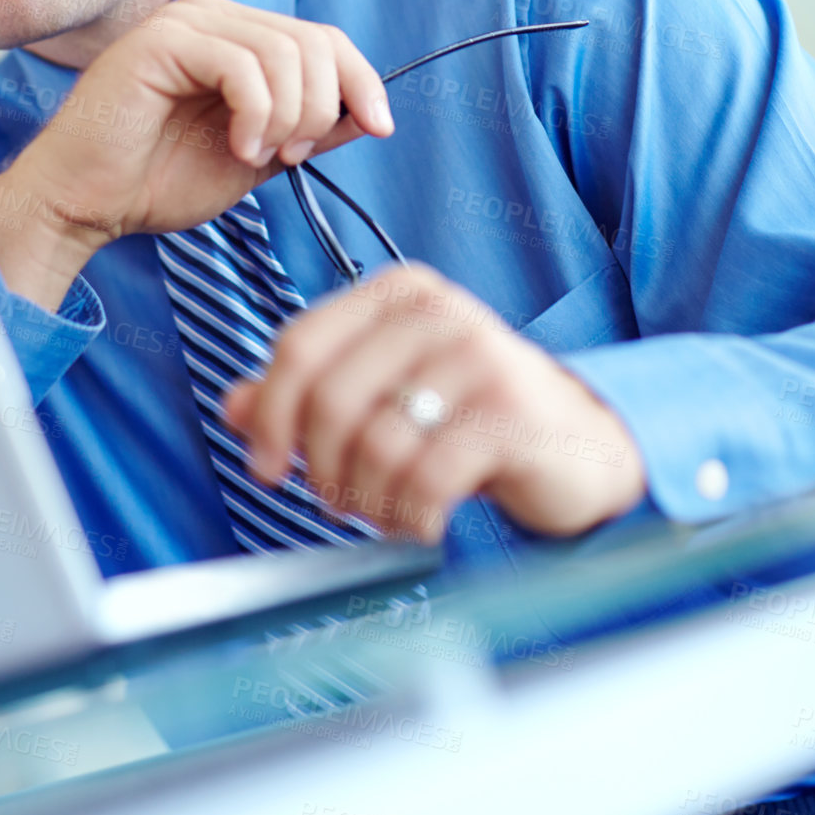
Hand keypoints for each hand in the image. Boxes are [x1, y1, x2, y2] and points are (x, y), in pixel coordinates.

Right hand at [0, 0, 392, 309]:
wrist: (85, 203)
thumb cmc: (157, 180)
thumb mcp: (258, 154)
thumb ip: (308, 129)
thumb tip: (370, 113)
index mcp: (235, 35)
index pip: (323, 38)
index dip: (362, 80)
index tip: (378, 128)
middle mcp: (212, 15)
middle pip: (314, 42)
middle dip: (322, 108)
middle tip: (290, 155)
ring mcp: (186, 22)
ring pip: (285, 52)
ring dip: (288, 117)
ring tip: (258, 154)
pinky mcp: (162, 41)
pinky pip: (243, 65)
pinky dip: (258, 114)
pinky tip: (239, 147)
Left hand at [223, 264, 645, 539]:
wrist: (582, 445)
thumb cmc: (474, 416)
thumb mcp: (389, 392)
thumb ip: (312, 393)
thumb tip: (233, 406)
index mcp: (399, 292)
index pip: (300, 344)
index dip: (270, 414)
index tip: (265, 467)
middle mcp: (438, 311)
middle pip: (330, 396)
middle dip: (319, 467)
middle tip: (335, 501)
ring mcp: (478, 356)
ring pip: (375, 442)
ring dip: (368, 499)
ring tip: (386, 511)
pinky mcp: (509, 412)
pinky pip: (426, 477)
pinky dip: (410, 516)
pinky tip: (423, 522)